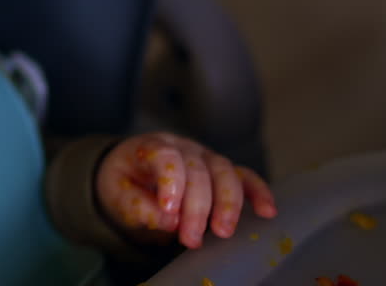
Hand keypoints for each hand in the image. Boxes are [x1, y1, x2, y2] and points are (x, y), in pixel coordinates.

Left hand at [95, 132, 275, 248]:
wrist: (131, 174)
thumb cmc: (125, 184)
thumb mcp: (118, 196)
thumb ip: (138, 207)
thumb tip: (169, 221)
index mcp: (150, 147)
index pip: (165, 156)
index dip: (171, 182)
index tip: (169, 210)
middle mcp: (182, 147)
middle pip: (197, 170)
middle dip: (197, 207)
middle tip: (191, 239)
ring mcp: (204, 156)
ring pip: (224, 171)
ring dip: (227, 203)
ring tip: (223, 232)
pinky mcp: (221, 171)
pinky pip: (245, 176)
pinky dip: (258, 191)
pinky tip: (267, 211)